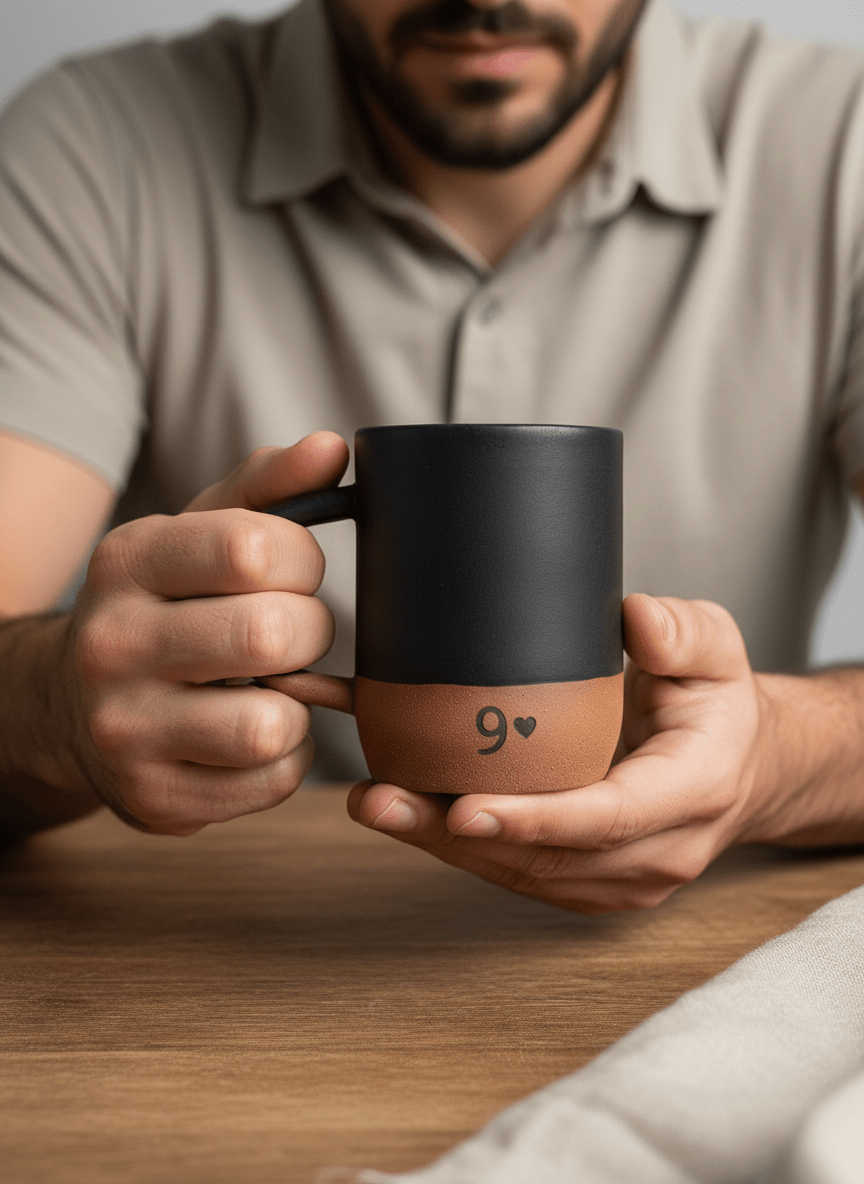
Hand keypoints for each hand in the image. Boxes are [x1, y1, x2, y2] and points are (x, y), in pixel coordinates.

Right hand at [60, 432, 348, 834]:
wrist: (71, 705)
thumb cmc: (163, 605)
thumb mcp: (197, 534)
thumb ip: (267, 487)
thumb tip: (333, 448)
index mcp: (129, 562)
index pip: (254, 548)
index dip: (303, 561)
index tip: (293, 573)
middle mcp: (113, 645)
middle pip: (272, 634)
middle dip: (308, 632)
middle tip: (289, 635)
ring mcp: (125, 730)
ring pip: (272, 724)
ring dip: (296, 706)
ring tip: (270, 690)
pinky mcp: (153, 798)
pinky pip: (272, 781)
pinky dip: (284, 758)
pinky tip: (252, 735)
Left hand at [348, 594, 767, 912]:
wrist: (738, 765)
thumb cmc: (717, 705)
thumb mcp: (718, 651)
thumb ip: (682, 634)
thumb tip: (635, 620)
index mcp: (691, 792)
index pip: (606, 817)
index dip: (533, 818)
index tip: (462, 809)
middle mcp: (654, 852)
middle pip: (543, 857)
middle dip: (452, 835)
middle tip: (378, 799)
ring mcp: (617, 880)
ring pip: (516, 872)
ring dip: (437, 843)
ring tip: (372, 801)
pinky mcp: (583, 882)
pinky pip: (511, 869)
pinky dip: (451, 842)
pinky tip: (399, 807)